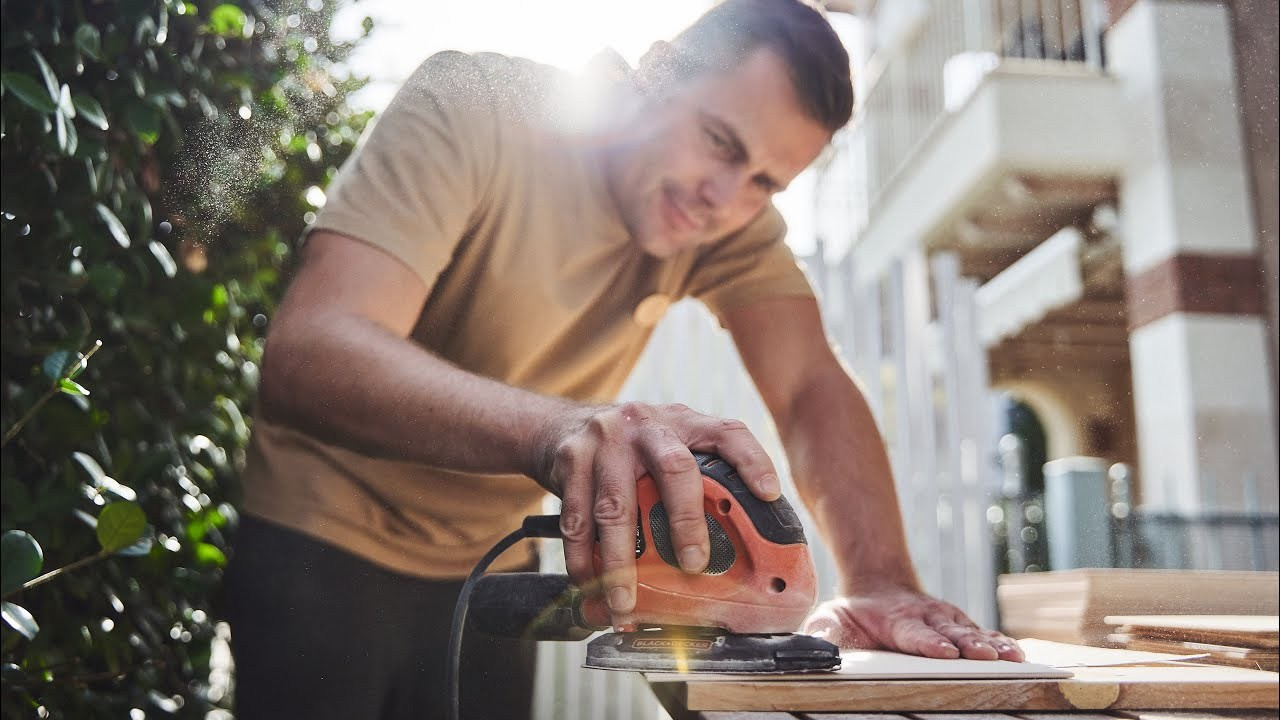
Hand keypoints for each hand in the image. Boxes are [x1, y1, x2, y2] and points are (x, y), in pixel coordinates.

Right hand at [530, 401, 780, 625]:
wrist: (559, 427)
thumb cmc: (629, 449)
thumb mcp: (669, 444)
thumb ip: (698, 475)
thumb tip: (741, 539)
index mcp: (682, 422)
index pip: (728, 433)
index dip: (753, 461)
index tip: (769, 494)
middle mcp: (646, 425)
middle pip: (674, 468)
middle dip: (685, 522)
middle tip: (693, 565)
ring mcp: (605, 441)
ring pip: (616, 506)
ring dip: (621, 562)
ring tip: (625, 601)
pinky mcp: (570, 461)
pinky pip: (576, 519)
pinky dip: (583, 559)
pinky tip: (590, 584)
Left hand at [801, 586, 1023, 660]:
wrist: (878, 583)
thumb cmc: (853, 612)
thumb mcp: (830, 618)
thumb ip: (824, 633)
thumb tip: (815, 645)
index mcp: (896, 620)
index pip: (914, 633)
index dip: (929, 643)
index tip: (944, 651)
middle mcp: (927, 618)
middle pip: (950, 633)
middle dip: (968, 645)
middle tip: (984, 655)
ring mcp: (946, 621)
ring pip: (971, 632)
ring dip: (991, 644)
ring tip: (1012, 657)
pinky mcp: (960, 627)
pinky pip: (983, 634)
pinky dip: (1001, 643)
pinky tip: (1018, 654)